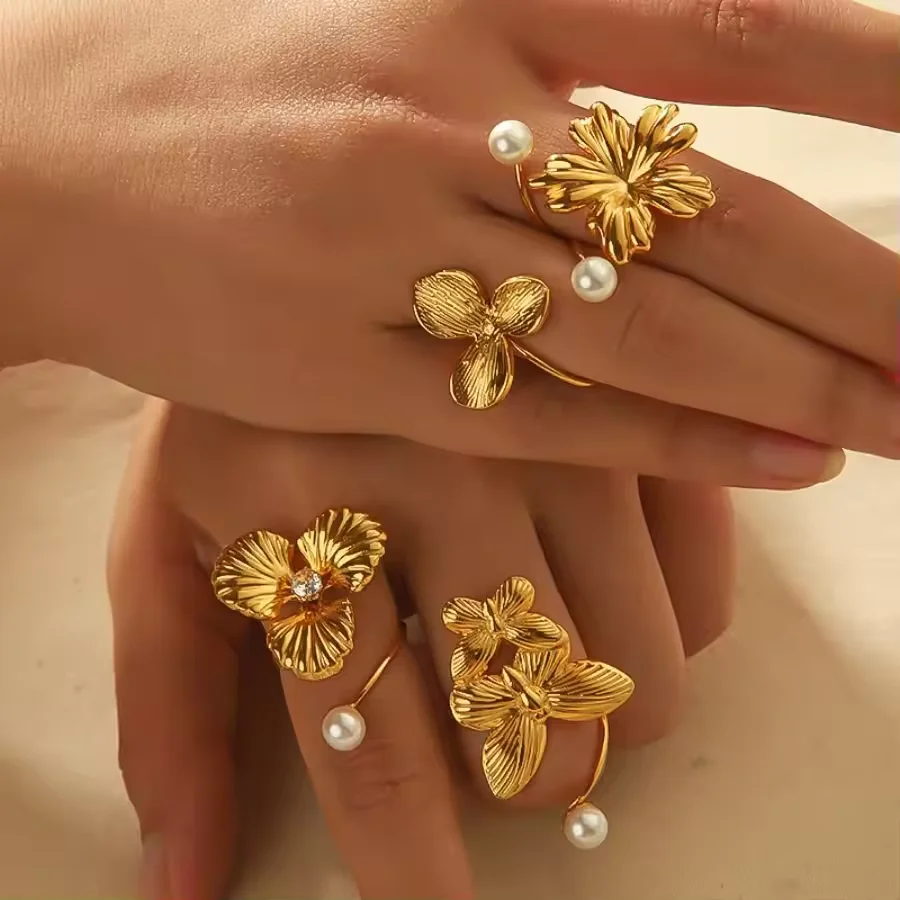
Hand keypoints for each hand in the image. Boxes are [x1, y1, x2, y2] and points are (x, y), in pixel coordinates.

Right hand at [6, 0, 897, 487]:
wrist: (49, 158)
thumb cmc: (218, 74)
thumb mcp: (387, 7)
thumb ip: (541, 50)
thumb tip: (687, 117)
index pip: (716, 25)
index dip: (865, 72)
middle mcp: (446, 122)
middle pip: (708, 215)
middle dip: (863, 286)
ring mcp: (396, 258)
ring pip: (645, 331)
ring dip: (796, 379)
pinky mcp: (350, 375)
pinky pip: (544, 414)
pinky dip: (676, 443)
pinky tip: (786, 462)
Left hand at [108, 401, 734, 898]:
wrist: (311, 257)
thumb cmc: (235, 413)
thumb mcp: (172, 542)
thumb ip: (173, 711)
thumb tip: (185, 884)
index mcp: (308, 519)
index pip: (378, 750)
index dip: (415, 869)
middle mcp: (442, 472)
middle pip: (541, 731)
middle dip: (525, 771)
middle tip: (498, 723)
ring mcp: (557, 425)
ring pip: (640, 671)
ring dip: (596, 701)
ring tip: (546, 640)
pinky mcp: (633, 400)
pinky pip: (706, 584)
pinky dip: (665, 618)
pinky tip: (601, 573)